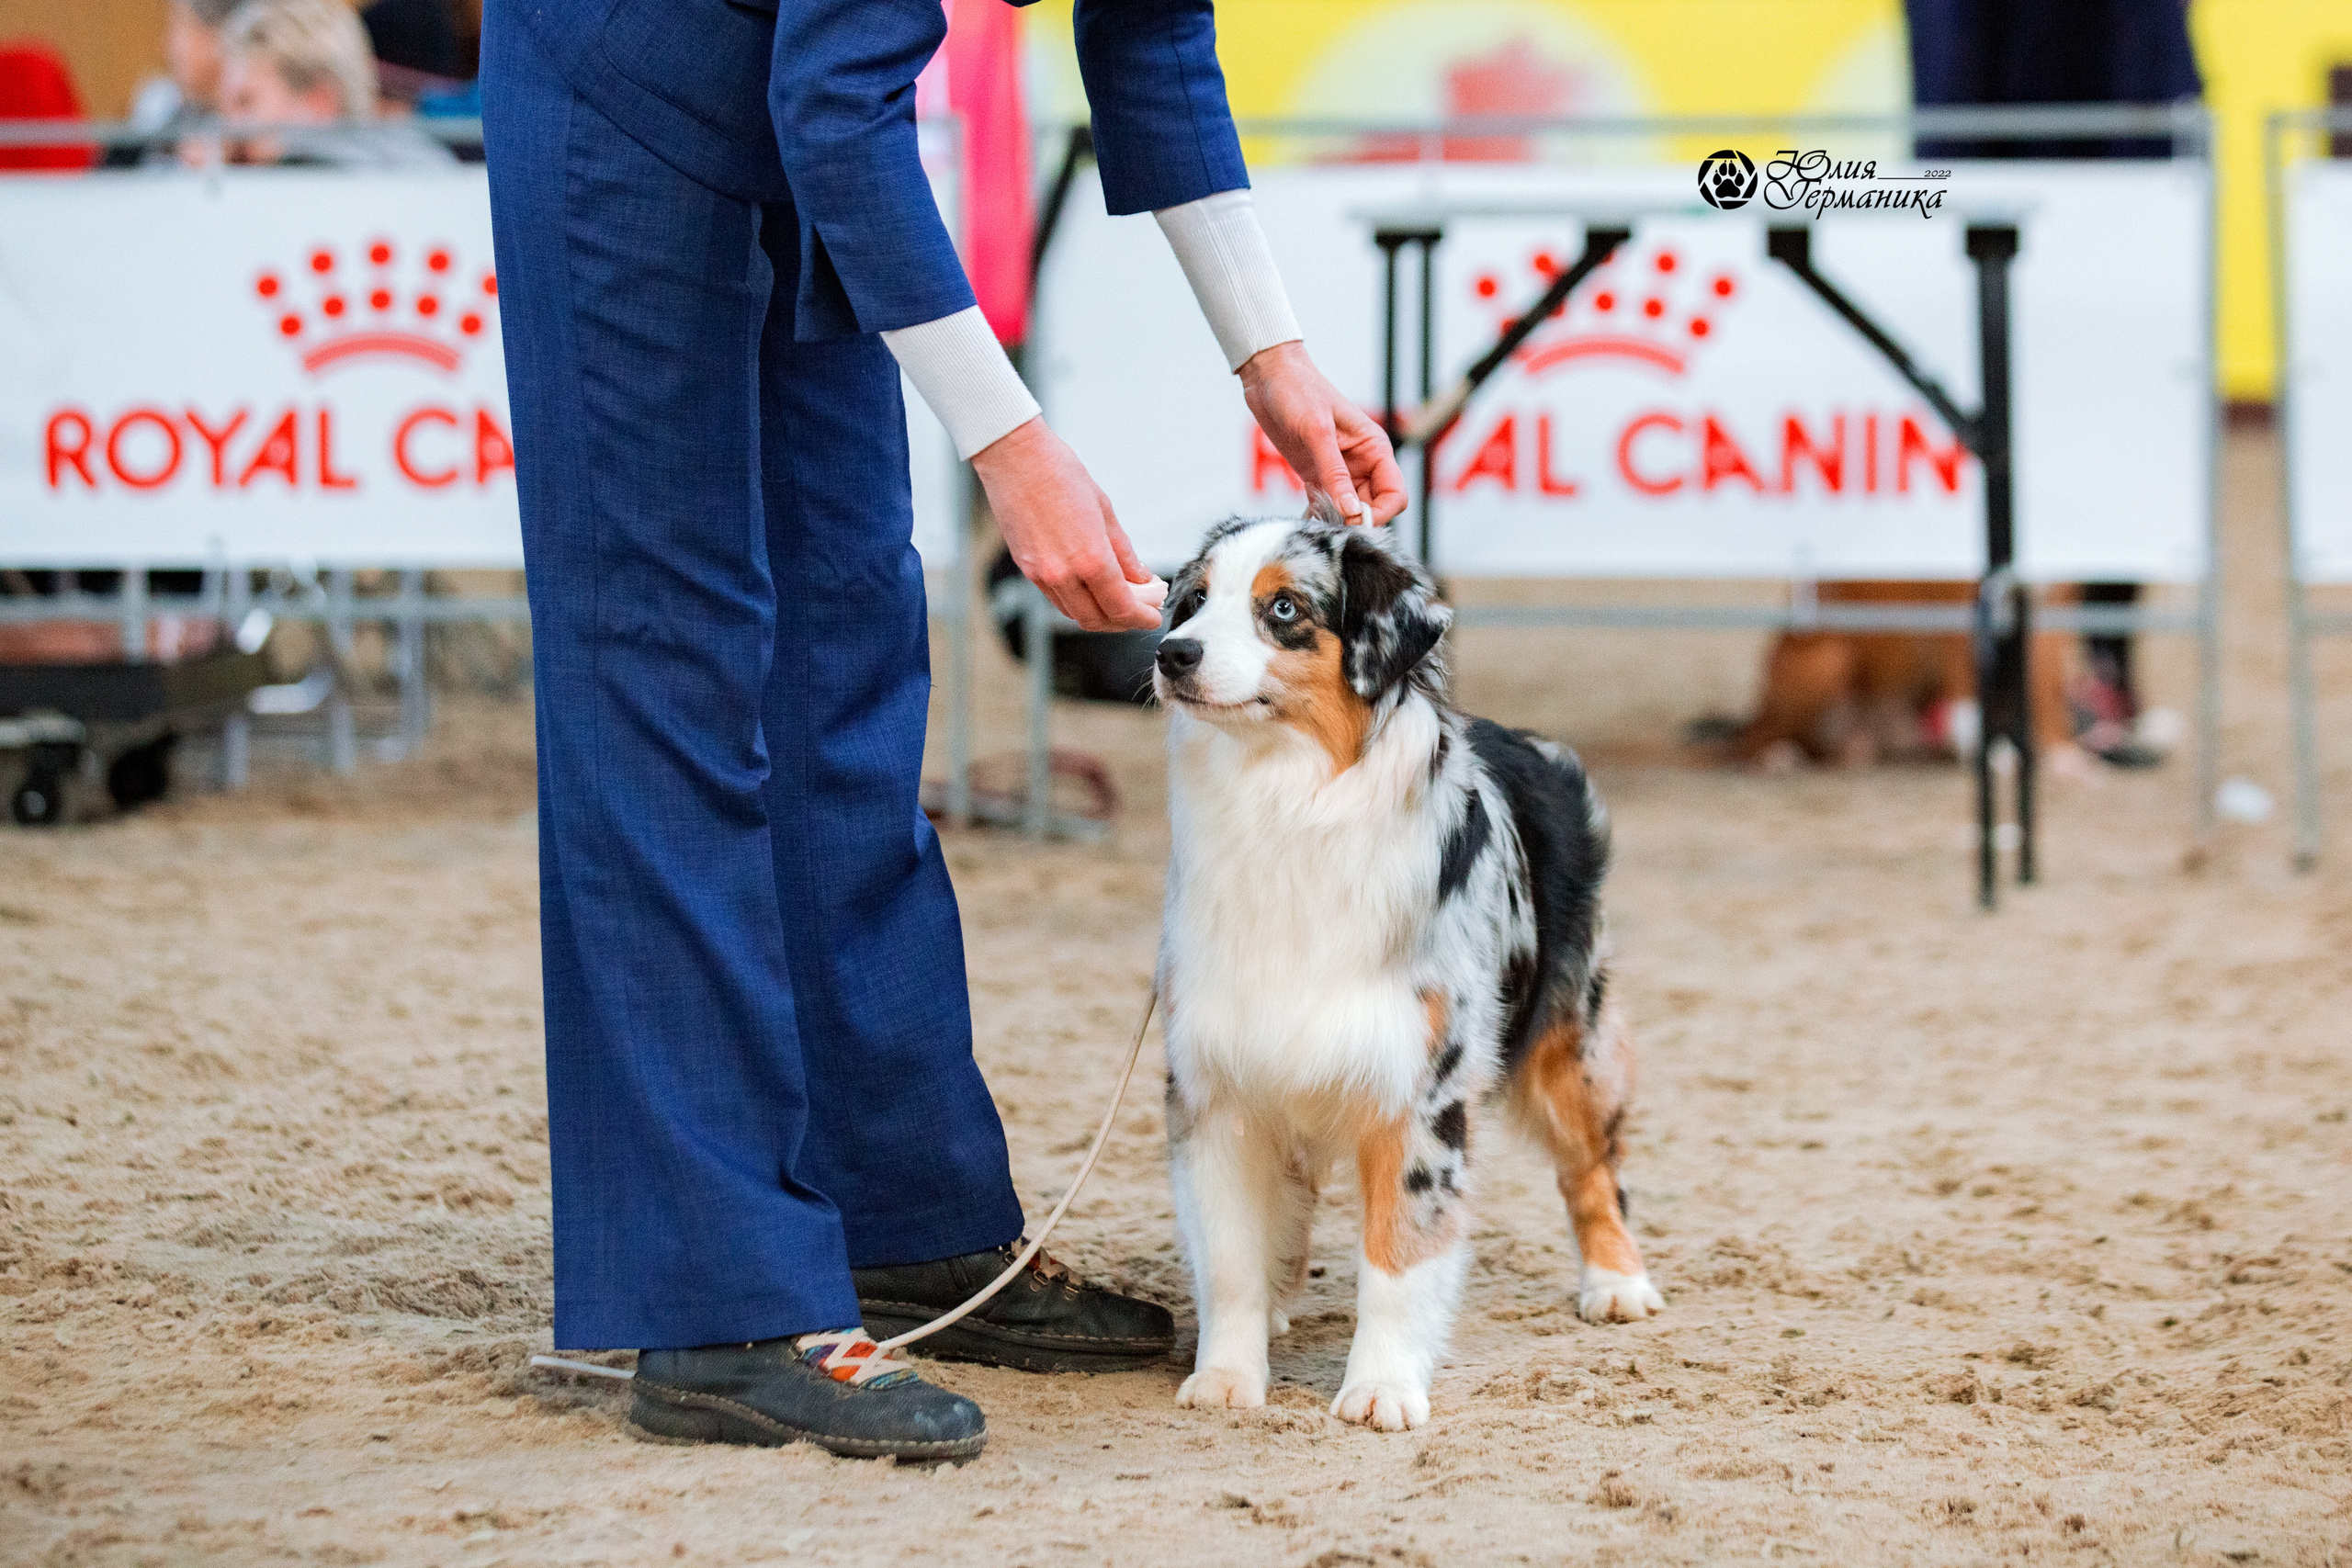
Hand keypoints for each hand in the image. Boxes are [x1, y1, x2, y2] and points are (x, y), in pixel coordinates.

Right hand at [972, 417, 1164, 632]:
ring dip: (1099, 615)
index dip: (1141, 618)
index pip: (1121, 608)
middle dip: (1122, 622)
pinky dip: (1078, 602)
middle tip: (1140, 609)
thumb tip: (1141, 577)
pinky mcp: (1026, 569)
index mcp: (1090, 558)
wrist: (1015, 457)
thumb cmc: (1060, 473)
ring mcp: (1041, 574)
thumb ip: (1124, 553)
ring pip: (1074, 614)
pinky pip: (1056, 599)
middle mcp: (1063, 574)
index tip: (1153, 617)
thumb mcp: (1104, 510)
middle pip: (1097, 620)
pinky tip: (1091, 589)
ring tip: (1118, 599)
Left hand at [1238, 341, 1407, 525]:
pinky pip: (1326, 506)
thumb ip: (1335, 472)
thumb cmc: (1299, 391)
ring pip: (1349, 510)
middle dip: (1357, 521)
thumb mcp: (1317, 431)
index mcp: (1374, 448)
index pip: (1395, 494)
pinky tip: (1306, 521)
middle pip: (1374, 508)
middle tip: (1332, 526)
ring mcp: (1339, 471)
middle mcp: (1362, 463)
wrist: (1270, 376)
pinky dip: (1319, 517)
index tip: (1354, 520)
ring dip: (1336, 521)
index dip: (1380, 513)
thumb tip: (1352, 511)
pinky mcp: (1317, 476)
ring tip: (1317, 525)